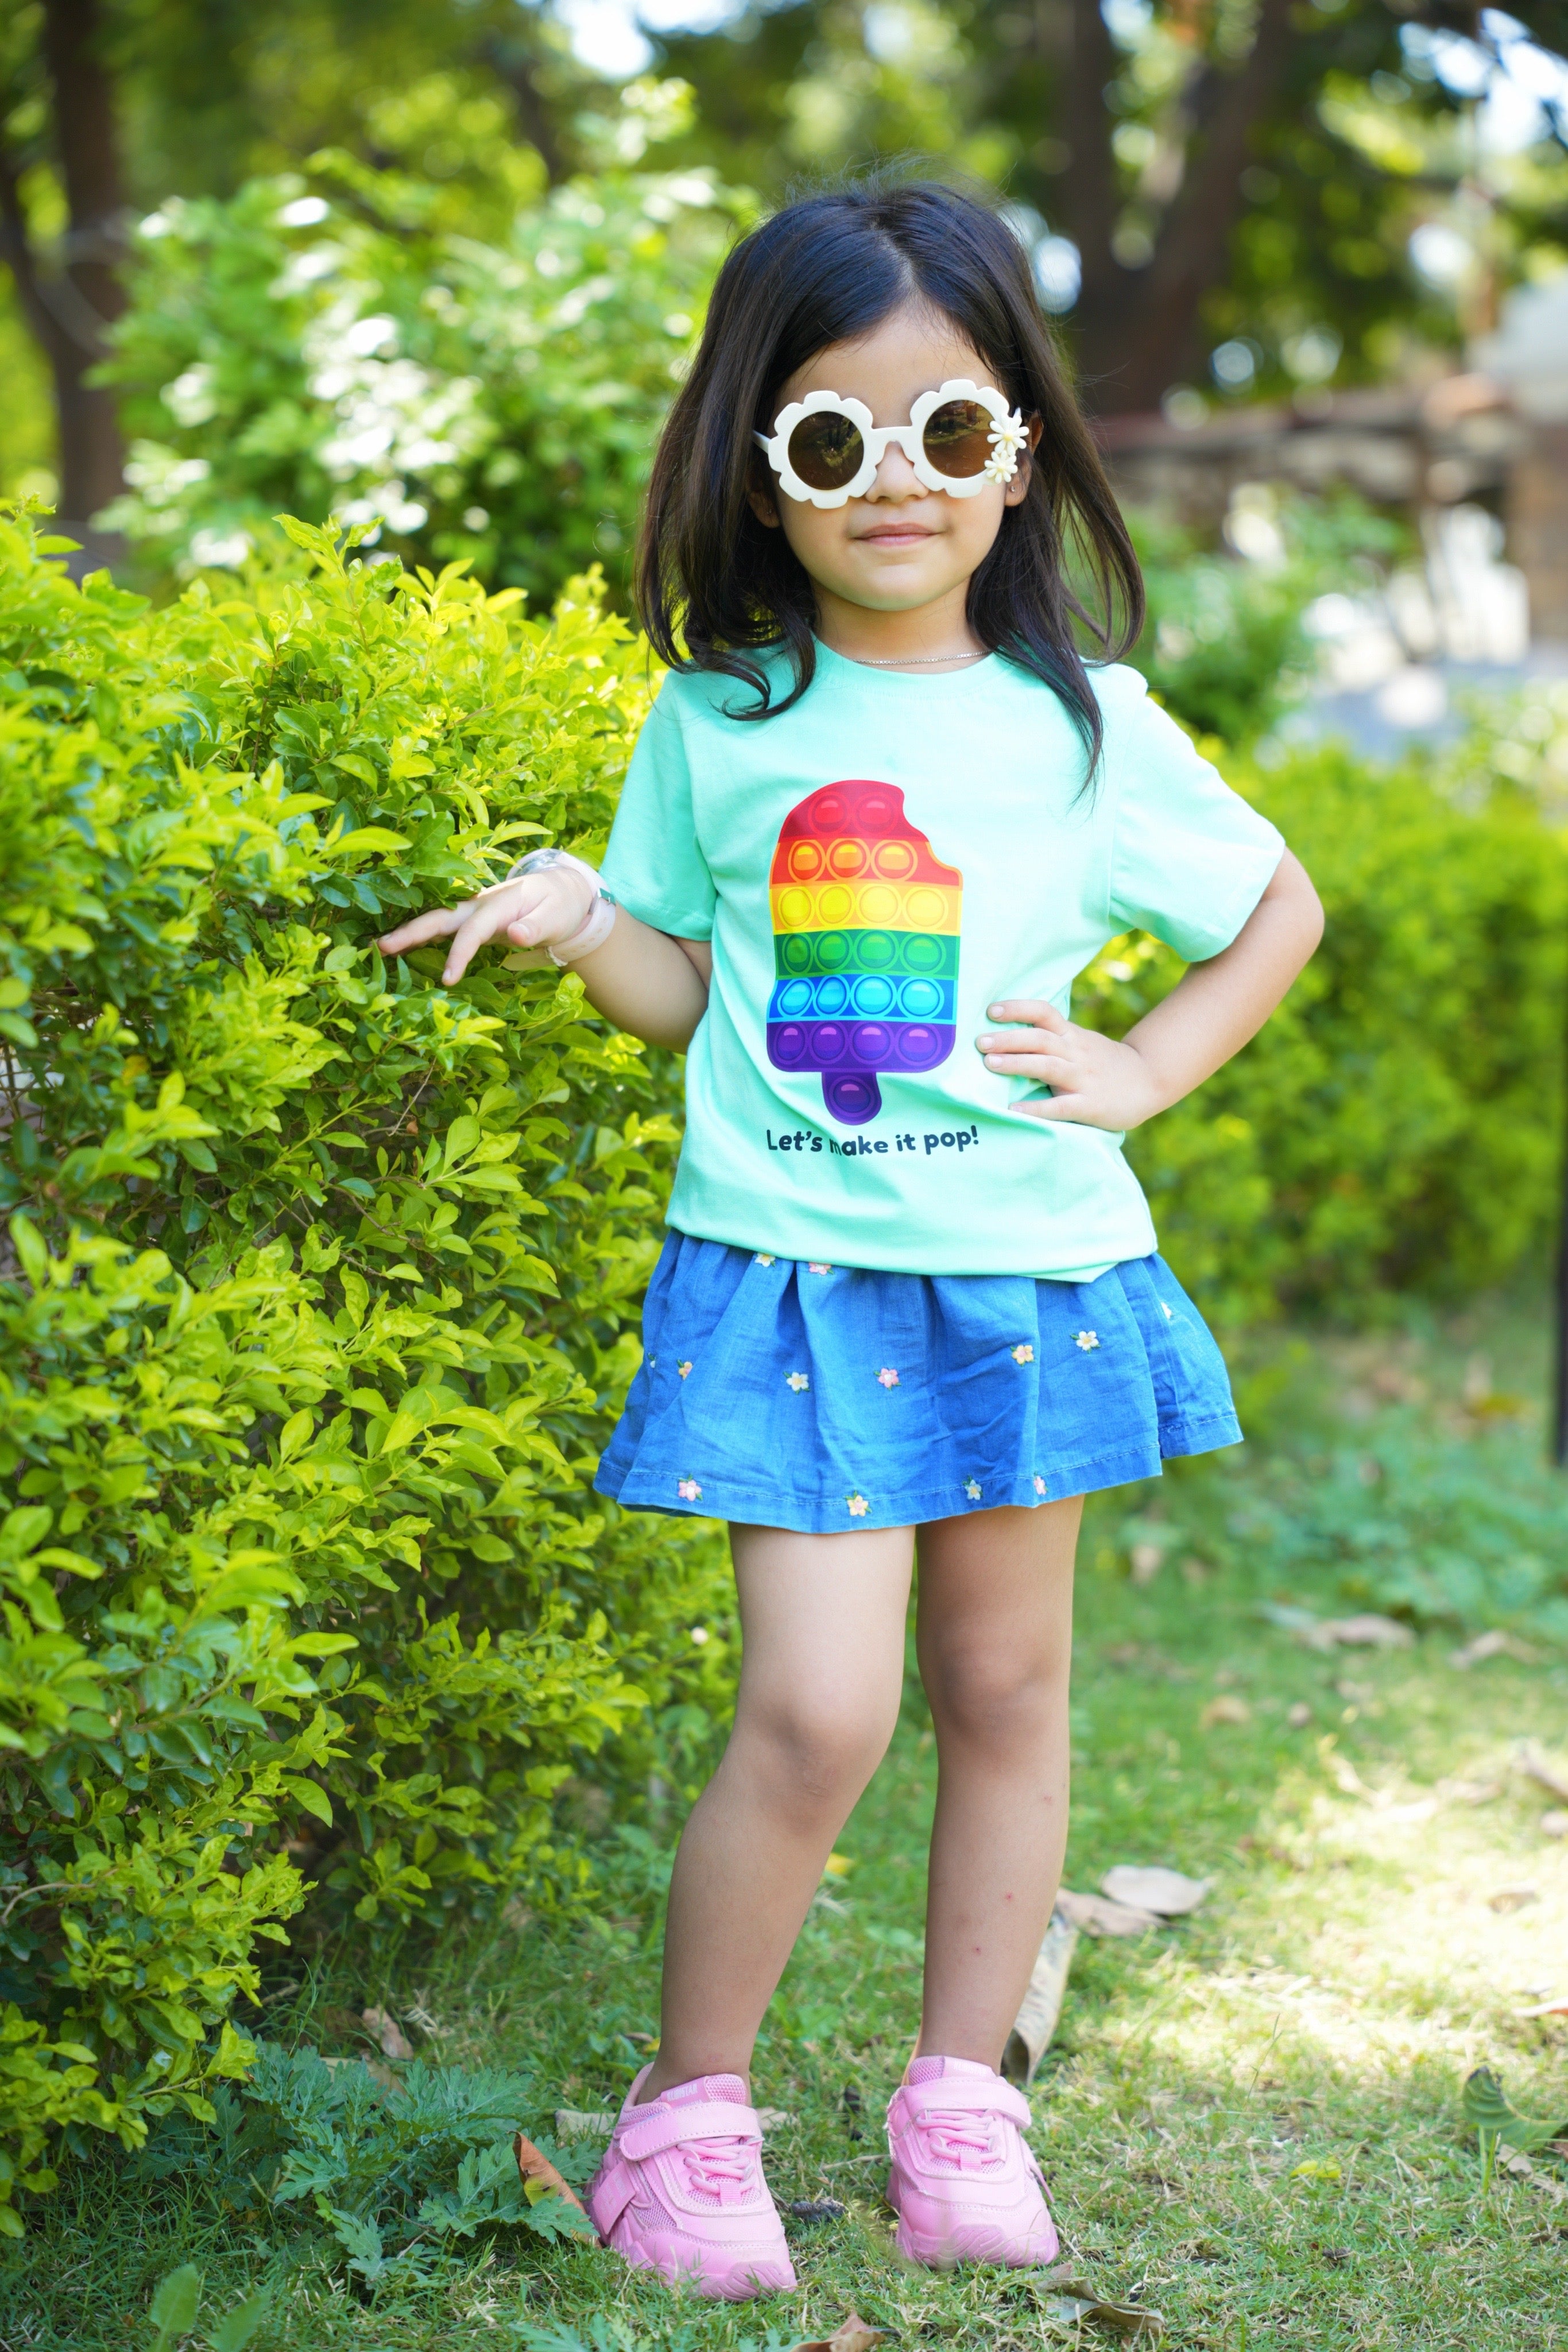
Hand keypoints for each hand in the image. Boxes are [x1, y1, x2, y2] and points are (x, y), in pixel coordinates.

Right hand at [378, 865, 595, 985]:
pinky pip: (440, 929)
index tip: (446, 980)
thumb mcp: (555, 916)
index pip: (472, 930)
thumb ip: (536, 926)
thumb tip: (514, 934)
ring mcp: (471, 911)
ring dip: (407, 933)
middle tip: (381, 948)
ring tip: (377, 949)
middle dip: (411, 932)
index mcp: (498, 904)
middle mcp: (478, 904)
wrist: (559, 891)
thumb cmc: (558, 906)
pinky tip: (399, 950)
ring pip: (434, 921)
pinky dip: (419, 937)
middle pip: (439, 918)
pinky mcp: (468, 920)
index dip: (458, 954)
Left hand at [975, 999, 1165, 1130]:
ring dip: (1017, 1063)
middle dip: (1008, 1038)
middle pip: (1040, 1038)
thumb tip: (1007, 1033)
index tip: (991, 1010)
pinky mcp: (1090, 1105)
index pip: (1044, 1013)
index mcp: (1072, 1036)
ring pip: (1048, 1066)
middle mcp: (1076, 1053)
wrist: (1150, 1081)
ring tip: (989, 1064)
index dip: (1018, 1008)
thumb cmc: (1104, 1063)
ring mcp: (1083, 1078)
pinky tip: (1014, 1110)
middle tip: (980, 1041)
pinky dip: (1037, 1108)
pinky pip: (1061, 1106)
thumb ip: (1052, 1038)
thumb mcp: (1081, 1042)